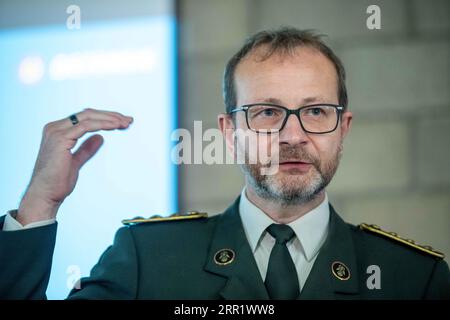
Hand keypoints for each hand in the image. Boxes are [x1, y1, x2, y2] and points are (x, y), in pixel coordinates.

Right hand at [16, 108, 132, 224]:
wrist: (46, 195)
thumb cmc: (57, 182)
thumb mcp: (76, 161)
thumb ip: (86, 148)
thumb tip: (100, 138)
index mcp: (57, 131)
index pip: (84, 118)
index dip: (104, 118)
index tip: (122, 122)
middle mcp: (55, 128)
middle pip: (87, 114)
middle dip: (110, 116)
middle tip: (128, 120)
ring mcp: (56, 132)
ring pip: (88, 117)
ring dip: (109, 119)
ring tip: (125, 123)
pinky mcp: (61, 139)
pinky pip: (86, 126)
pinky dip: (102, 124)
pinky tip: (115, 126)